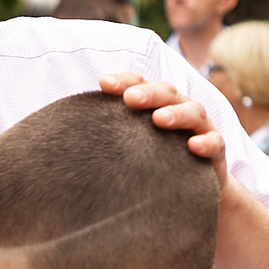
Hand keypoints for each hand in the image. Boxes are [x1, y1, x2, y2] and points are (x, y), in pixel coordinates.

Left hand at [98, 70, 226, 189]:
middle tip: (130, 98)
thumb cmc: (147, 160)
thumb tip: (54, 135)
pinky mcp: (214, 152)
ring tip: (159, 119)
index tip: (102, 83)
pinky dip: (206, 142)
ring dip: (176, 113)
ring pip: (193, 112)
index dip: (124, 80)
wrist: (188, 188)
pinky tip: (193, 146)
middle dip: (148, 93)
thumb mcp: (124, 146)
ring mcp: (198, 129)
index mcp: (153, 104)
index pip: (138, 83)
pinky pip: (215, 143)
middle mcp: (177, 109)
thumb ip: (102, 135)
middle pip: (166, 92)